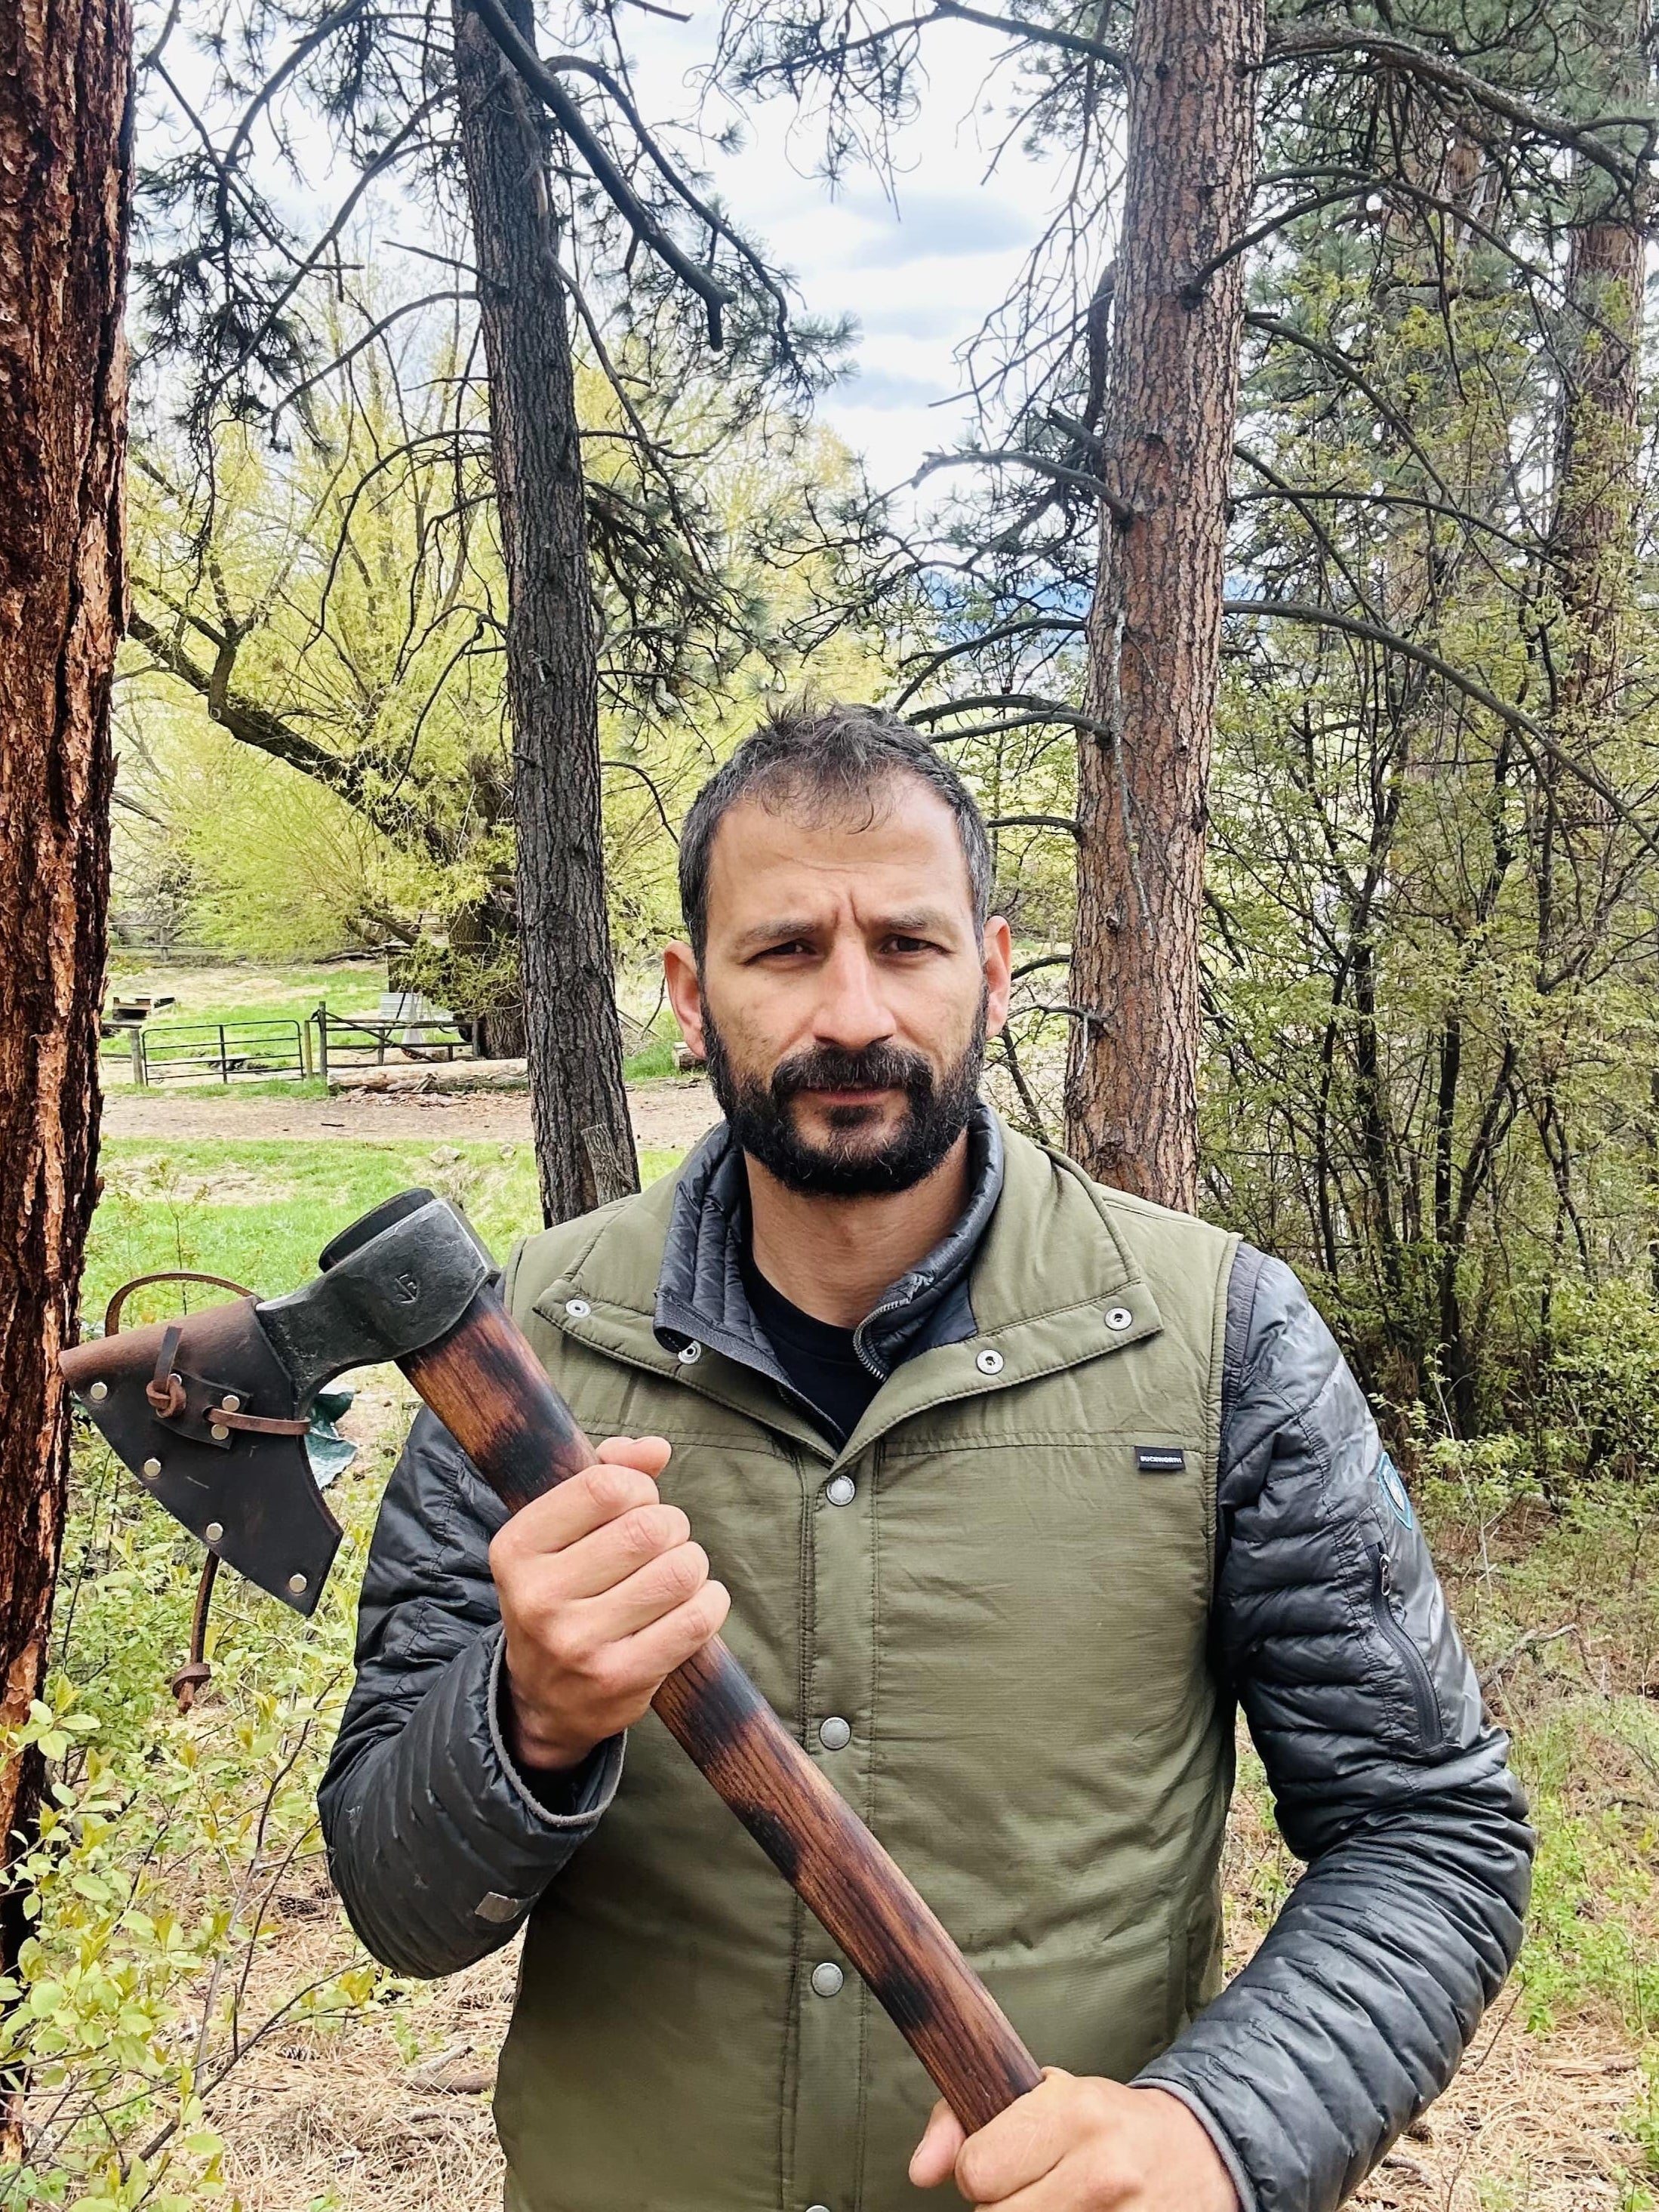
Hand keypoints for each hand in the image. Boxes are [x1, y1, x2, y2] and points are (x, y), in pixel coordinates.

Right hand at [490, 1437, 729, 1772]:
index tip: (639, 1504)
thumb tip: (655, 1450)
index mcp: (517, 1548)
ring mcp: (577, 1643)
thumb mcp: (564, 1531)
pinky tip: (694, 1604)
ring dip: (692, 1565)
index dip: (640, 1487)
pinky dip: (710, 1602)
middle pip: (649, 1529)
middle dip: (672, 1527)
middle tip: (664, 1544)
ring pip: (679, 1572)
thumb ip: (608, 1474)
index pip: (604, 1487)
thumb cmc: (565, 1592)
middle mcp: (538, 1597)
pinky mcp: (619, 1679)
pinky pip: (695, 1620)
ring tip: (676, 1575)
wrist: (545, 1699)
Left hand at [910, 2071, 1237, 2209]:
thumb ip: (965, 2119)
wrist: (1196, 2155)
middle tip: (1034, 2186)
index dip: (981, 2169)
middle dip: (1004, 2205)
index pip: (978, 2170)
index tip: (1004, 2161)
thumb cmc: (1106, 2123)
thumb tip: (919, 2171)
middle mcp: (1101, 2171)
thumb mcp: (1042, 2096)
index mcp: (1075, 2113)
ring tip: (1057, 2203)